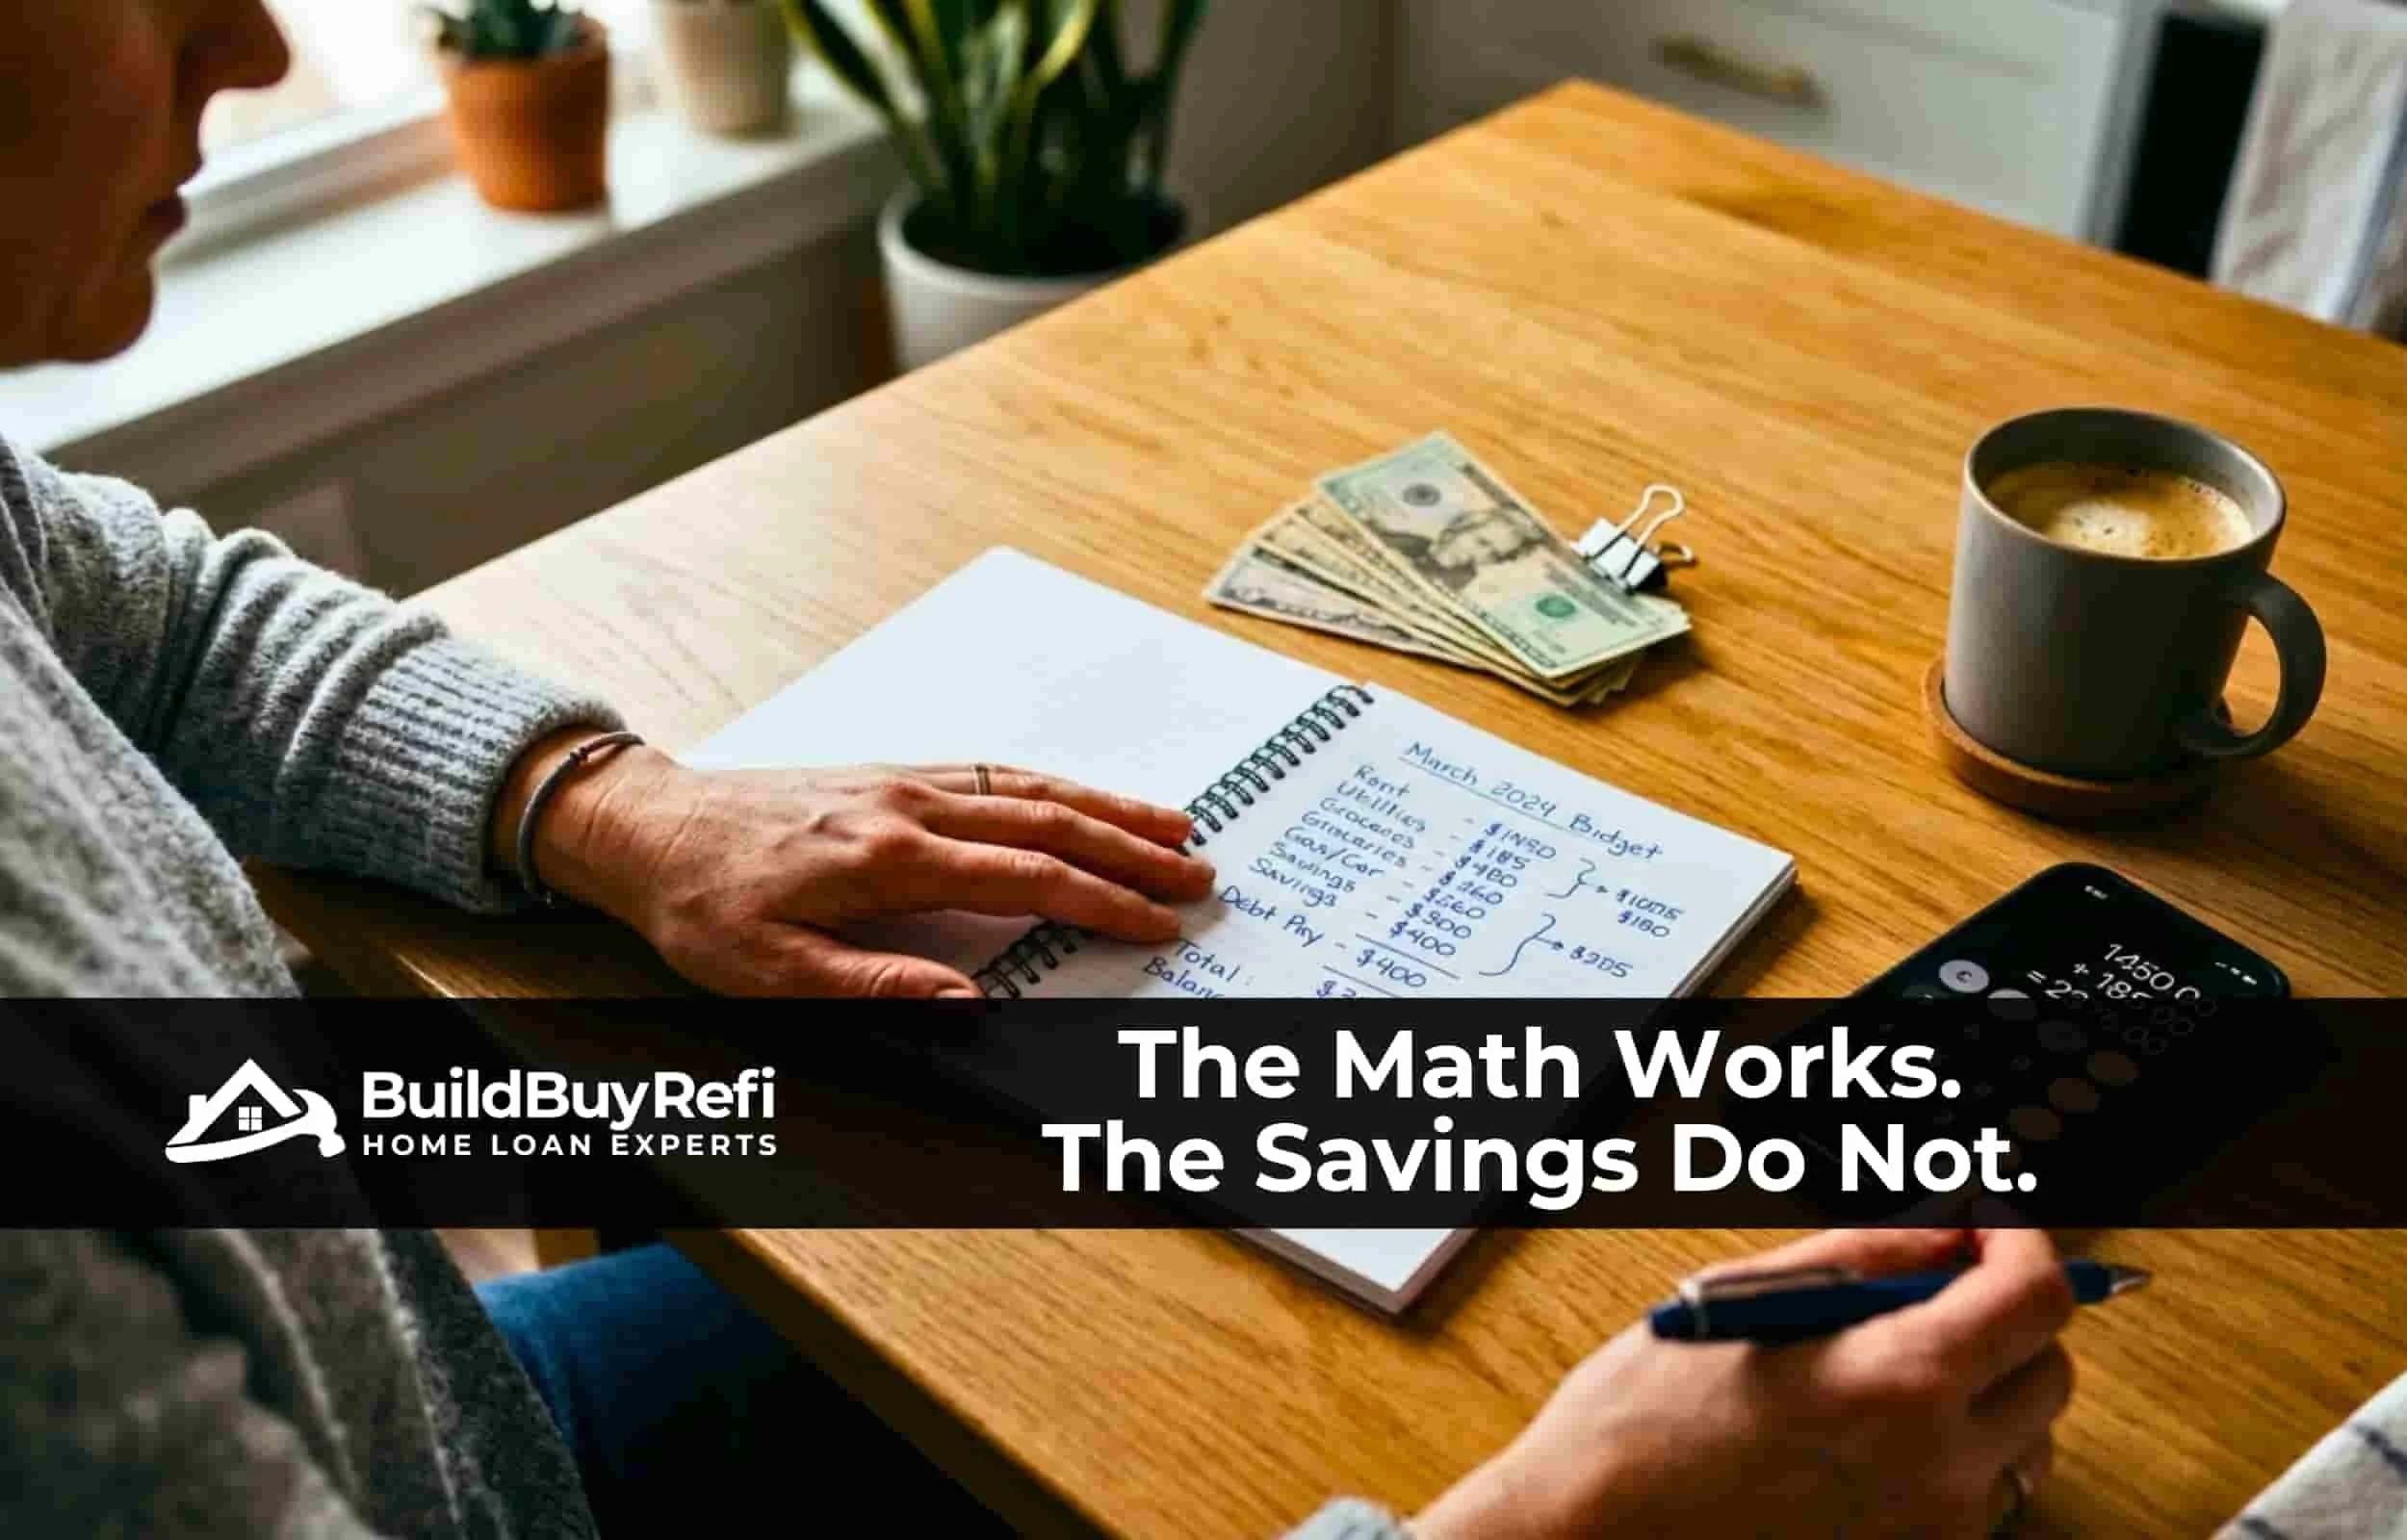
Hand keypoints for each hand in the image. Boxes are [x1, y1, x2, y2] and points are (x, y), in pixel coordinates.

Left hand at [494, 734, 1215, 996]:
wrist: (650, 829)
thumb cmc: (702, 905)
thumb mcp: (769, 970)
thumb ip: (873, 986)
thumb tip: (965, 1001)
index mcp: (888, 859)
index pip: (1026, 879)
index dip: (1102, 903)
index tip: (1158, 924)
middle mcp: (909, 808)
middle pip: (1049, 824)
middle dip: (1132, 852)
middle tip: (1199, 877)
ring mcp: (906, 783)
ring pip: (1031, 789)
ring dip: (1109, 809)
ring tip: (1175, 828)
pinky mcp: (894, 775)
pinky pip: (996, 775)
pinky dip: (1056, 786)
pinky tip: (1086, 799)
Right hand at [1413, 1228, 2074, 1539]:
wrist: (1594, 1532)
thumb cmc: (1645, 1418)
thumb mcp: (1752, 1299)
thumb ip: (1872, 1256)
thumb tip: (1950, 1225)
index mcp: (1900, 1382)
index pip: (2036, 1295)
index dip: (2022, 1237)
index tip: (1989, 1219)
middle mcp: (1940, 1467)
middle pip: (2053, 1370)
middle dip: (2008, 1312)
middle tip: (1934, 1283)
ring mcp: (1935, 1530)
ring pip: (2029, 1440)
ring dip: (1990, 1387)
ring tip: (1893, 1364)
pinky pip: (1984, 1497)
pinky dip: (1960, 1450)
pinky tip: (1876, 1430)